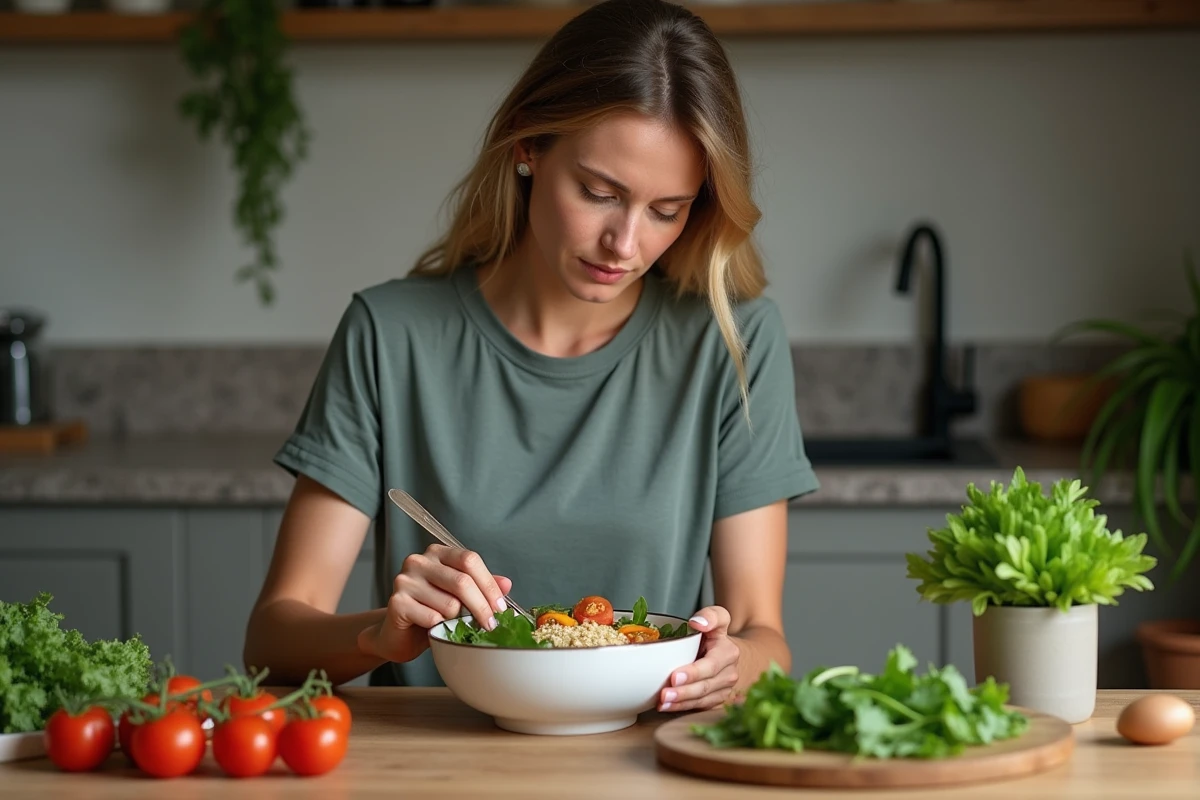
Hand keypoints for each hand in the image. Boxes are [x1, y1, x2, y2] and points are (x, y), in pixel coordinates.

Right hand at [358, 544, 510, 663]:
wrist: (397, 635)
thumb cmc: (431, 613)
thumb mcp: (460, 598)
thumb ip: (481, 587)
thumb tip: (506, 583)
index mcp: (437, 553)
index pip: (469, 560)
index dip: (489, 585)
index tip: (500, 607)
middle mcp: (419, 561)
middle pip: (462, 581)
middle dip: (482, 607)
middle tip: (490, 625)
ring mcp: (405, 580)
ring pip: (449, 604)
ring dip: (456, 620)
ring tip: (448, 624)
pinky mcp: (397, 602)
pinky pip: (432, 618)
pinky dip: (439, 628)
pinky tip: (431, 629)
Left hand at [657, 605, 739, 712]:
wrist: (728, 654)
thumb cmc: (716, 636)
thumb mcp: (717, 618)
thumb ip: (711, 616)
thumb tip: (697, 622)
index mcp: (728, 653)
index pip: (710, 666)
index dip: (693, 673)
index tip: (675, 676)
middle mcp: (729, 674)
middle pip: (704, 686)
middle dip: (683, 692)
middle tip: (664, 694)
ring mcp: (724, 690)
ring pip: (701, 700)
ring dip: (680, 703)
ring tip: (662, 703)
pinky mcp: (716, 701)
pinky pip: (698, 707)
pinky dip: (681, 708)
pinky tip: (666, 707)